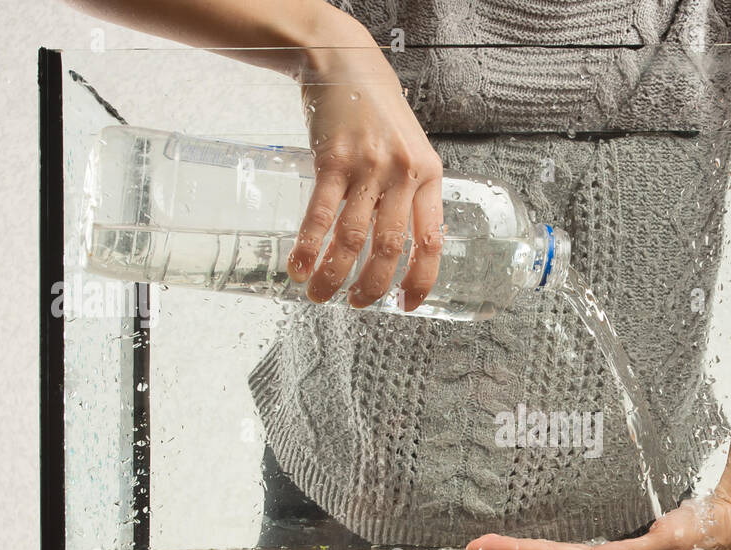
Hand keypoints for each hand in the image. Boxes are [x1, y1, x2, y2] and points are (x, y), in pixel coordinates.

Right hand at [288, 40, 443, 310]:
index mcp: (429, 176)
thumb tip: (404, 247)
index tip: (406, 306)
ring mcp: (368, 167)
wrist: (344, 63)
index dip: (421, 280)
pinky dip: (308, 247)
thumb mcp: (411, 150)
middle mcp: (402, 174)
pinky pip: (320, 215)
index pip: (431, 240)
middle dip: (370, 286)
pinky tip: (299, 267)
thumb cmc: (378, 113)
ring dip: (333, 274)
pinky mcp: (333, 160)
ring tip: (319, 294)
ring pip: (351, 239)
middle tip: (355, 304)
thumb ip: (411, 193)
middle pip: (388, 248)